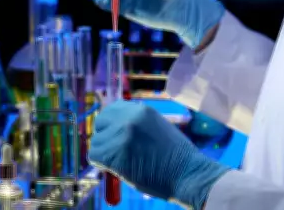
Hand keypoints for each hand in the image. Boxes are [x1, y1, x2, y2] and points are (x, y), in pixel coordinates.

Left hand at [89, 101, 227, 207]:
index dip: (110, 123)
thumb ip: (138, 123)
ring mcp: (122, 136)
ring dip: (105, 153)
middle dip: (104, 135)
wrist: (188, 174)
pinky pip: (95, 156)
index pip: (112, 109)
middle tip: (114, 150)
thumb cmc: (177, 156)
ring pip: (97, 142)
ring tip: (121, 162)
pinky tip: (114, 169)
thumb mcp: (158, 127)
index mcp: (141, 110)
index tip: (114, 134)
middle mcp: (129, 119)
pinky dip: (101, 164)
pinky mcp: (116, 155)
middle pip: (100, 122)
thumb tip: (116, 126)